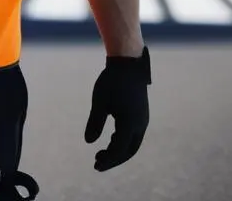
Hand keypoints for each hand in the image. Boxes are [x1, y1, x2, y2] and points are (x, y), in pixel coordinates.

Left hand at [84, 46, 150, 170]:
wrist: (128, 65)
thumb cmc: (111, 82)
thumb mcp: (99, 102)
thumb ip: (95, 123)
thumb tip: (88, 142)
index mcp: (130, 123)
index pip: (119, 150)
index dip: (108, 160)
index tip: (95, 165)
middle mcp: (140, 125)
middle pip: (128, 151)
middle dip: (114, 160)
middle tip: (97, 163)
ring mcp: (142, 120)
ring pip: (132, 144)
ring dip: (118, 151)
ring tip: (100, 154)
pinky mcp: (141, 115)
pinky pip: (133, 135)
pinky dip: (122, 142)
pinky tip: (109, 141)